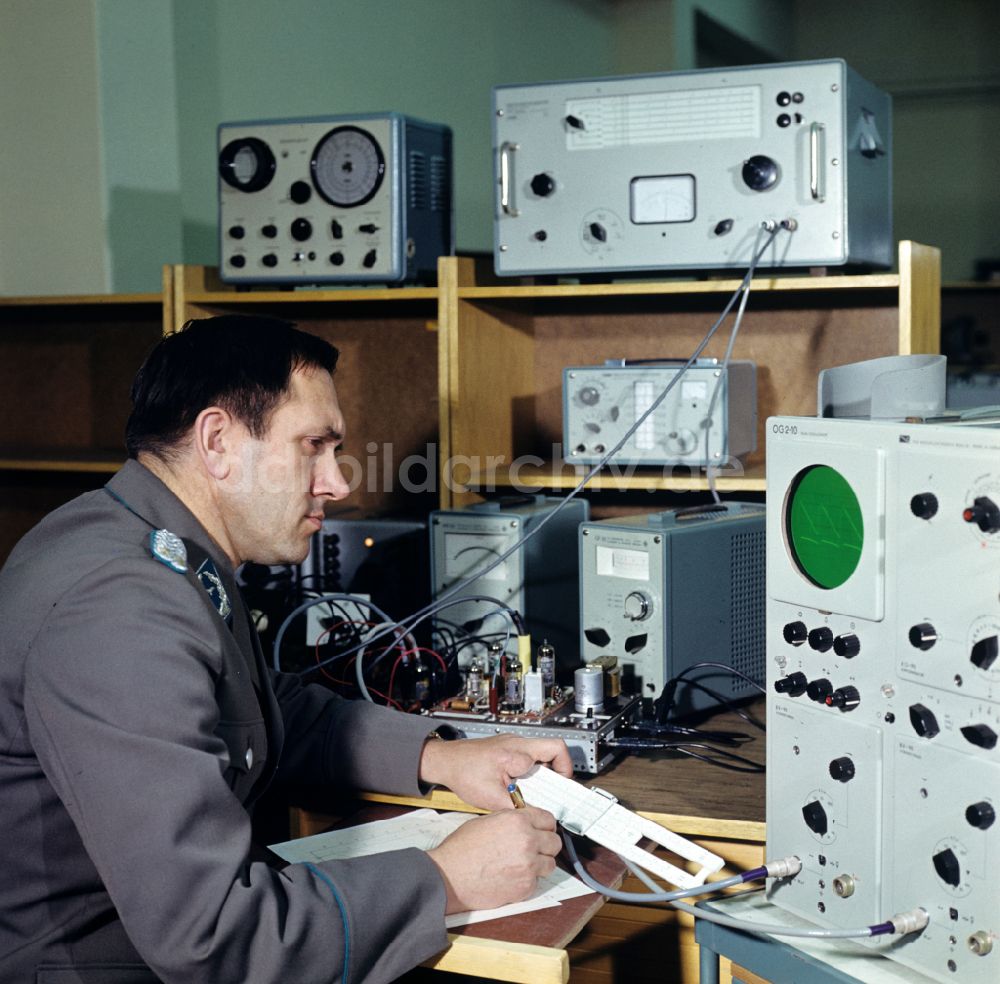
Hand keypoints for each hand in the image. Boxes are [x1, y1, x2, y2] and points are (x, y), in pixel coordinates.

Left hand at [419, 734, 572, 811]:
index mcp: (516, 752)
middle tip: (556, 787)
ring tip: (538, 789)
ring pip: (542, 752)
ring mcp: (512, 743)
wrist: (445, 761)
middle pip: (554, 747)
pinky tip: (522, 785)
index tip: (559, 791)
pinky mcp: (507, 747)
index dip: (560, 773)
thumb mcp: (490, 797)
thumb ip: (515, 807)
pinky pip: (529, 756)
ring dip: (544, 770)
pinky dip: (531, 770)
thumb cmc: (463, 772)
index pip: (554, 753)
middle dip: (559, 769)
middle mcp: (517, 743)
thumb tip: (534, 816)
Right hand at [427, 807, 562, 912]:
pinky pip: (537, 882)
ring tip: (523, 865)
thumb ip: (511, 820)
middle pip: (555, 842)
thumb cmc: (462, 849)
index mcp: (517, 820)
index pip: (548, 819)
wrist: (450, 876)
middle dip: (546, 845)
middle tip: (536, 849)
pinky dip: (528, 881)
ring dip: (540, 864)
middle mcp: (527, 841)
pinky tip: (513, 877)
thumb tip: (525, 821)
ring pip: (550, 864)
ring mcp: (528, 865)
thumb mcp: (486, 821)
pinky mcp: (526, 887)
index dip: (546, 826)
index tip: (544, 831)